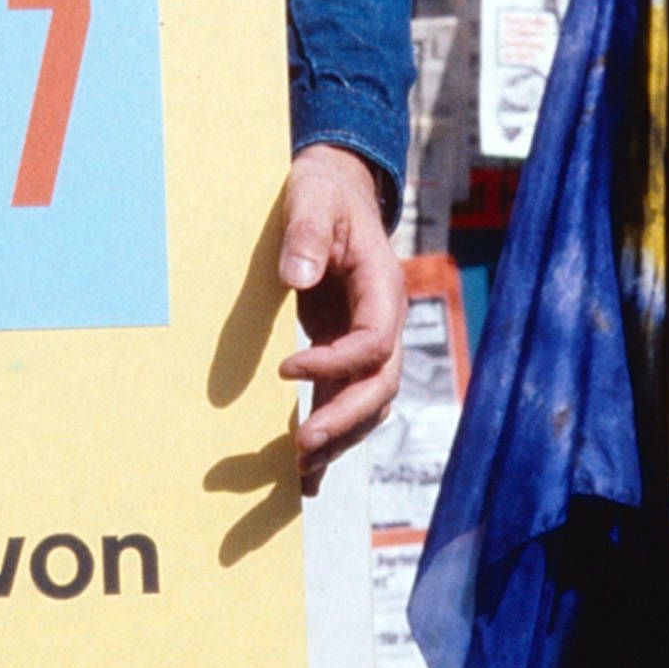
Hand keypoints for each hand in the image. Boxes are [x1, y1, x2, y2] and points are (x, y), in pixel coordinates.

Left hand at [277, 143, 401, 485]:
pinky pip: (344, 403)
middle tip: (302, 448)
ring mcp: (368, 343)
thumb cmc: (323, 192)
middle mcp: (385, 323)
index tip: (284, 370)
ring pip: (367, 405)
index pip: (373, 342)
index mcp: (383, 287)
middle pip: (380, 387)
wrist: (335, 192)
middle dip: (343, 421)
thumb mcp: (312, 198)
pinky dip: (328, 437)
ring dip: (337, 439)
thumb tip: (296, 278)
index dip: (335, 362)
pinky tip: (301, 475)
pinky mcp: (345, 355)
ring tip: (298, 473)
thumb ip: (305, 235)